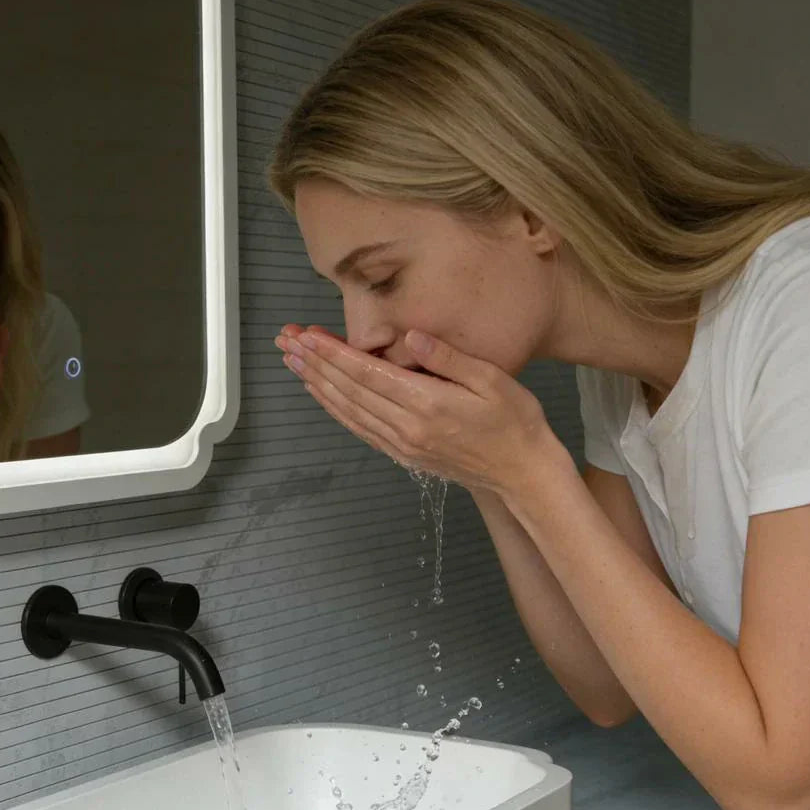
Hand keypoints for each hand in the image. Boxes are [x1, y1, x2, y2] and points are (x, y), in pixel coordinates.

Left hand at [274, 324, 568, 500]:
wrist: (524, 474)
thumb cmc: (515, 421)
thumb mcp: (492, 379)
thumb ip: (448, 358)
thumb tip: (409, 336)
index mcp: (427, 404)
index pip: (367, 372)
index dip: (333, 352)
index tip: (306, 335)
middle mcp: (407, 427)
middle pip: (349, 390)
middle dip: (314, 363)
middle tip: (285, 341)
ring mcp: (403, 445)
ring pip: (348, 410)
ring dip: (317, 384)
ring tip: (292, 362)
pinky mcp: (404, 455)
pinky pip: (360, 429)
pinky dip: (335, 409)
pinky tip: (321, 394)